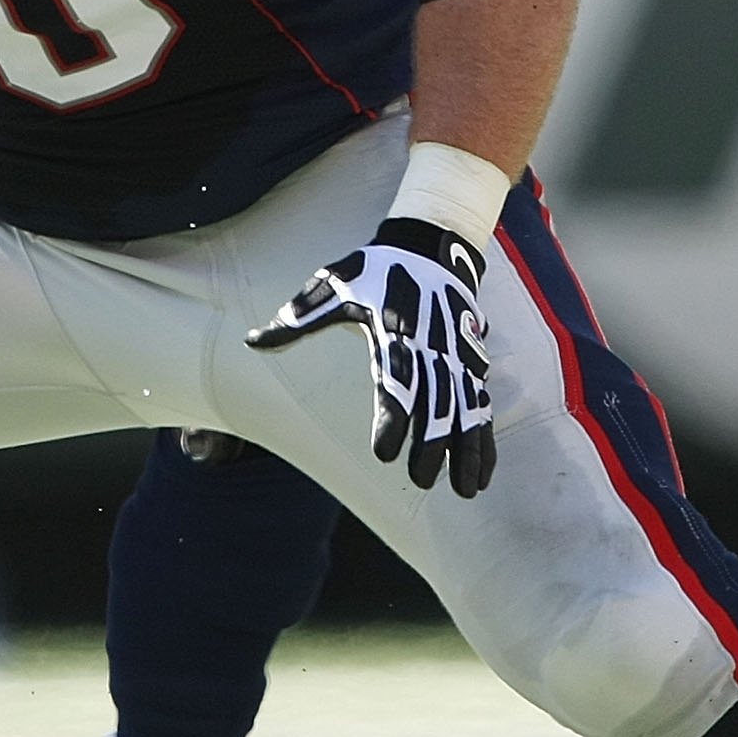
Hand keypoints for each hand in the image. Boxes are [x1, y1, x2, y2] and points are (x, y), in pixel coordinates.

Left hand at [248, 218, 496, 496]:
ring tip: (464, 491)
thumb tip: (253, 340)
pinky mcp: (470, 362)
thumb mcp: (332, 285)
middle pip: (436, 401)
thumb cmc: (371, 270)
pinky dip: (484, 439)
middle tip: (420, 481)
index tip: (384, 453)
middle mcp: (431, 346)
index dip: (392, 418)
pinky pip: (481, 405)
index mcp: (394, 331)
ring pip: (466, 408)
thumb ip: (297, 318)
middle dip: (432, 444)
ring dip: (466, 450)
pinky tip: (481, 475)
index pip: (396, 381)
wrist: (427, 245)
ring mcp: (455, 356)